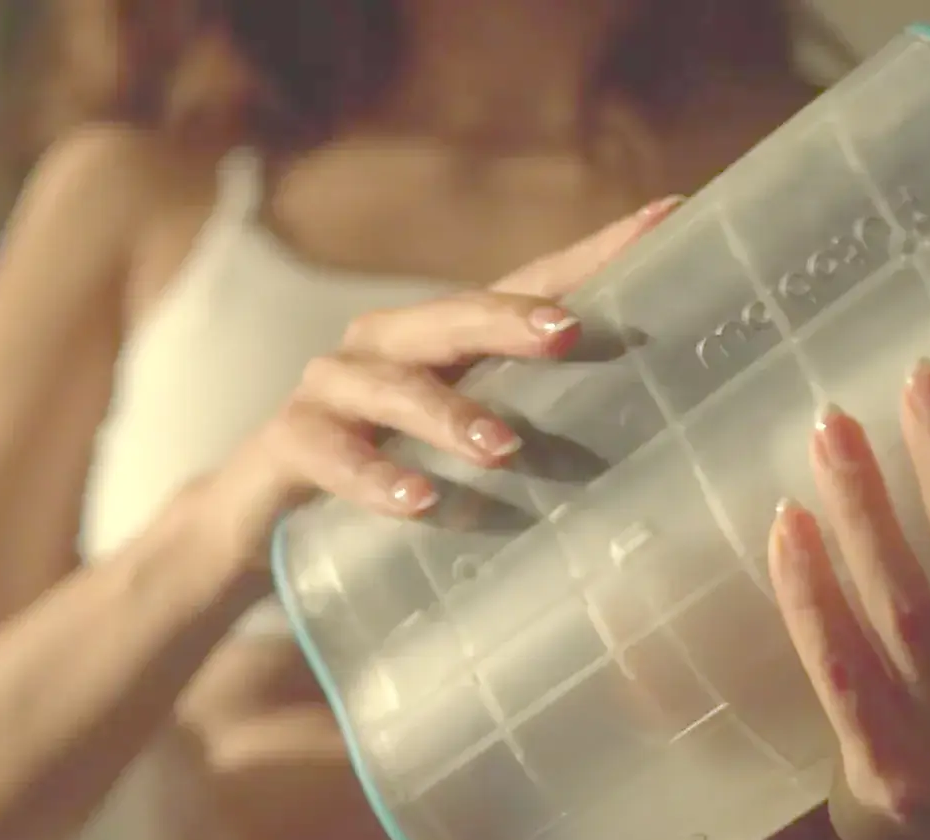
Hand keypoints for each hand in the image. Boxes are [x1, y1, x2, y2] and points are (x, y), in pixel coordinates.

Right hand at [204, 196, 683, 561]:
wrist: (263, 529)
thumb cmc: (391, 489)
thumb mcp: (467, 461)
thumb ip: (539, 446)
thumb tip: (666, 470)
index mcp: (444, 343)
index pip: (525, 285)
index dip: (593, 253)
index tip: (667, 219)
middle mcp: (386, 348)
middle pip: (450, 315)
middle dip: (508, 319)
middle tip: (568, 333)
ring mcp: (331, 391)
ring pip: (390, 384)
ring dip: (447, 414)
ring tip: (502, 450)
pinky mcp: (286, 444)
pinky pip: (328, 450)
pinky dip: (373, 475)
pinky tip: (418, 501)